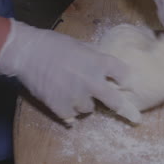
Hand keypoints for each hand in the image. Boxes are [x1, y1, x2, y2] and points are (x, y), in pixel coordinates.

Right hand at [0, 19, 140, 122]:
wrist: (27, 53)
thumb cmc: (54, 45)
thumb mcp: (81, 46)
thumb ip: (95, 58)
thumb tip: (107, 68)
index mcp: (98, 63)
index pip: (123, 74)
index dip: (125, 79)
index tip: (126, 84)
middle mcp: (91, 81)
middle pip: (115, 102)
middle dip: (125, 109)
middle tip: (135, 117)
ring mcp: (77, 96)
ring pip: (89, 109)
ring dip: (84, 103)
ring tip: (72, 92)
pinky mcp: (61, 107)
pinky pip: (72, 117)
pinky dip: (69, 112)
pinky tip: (63, 102)